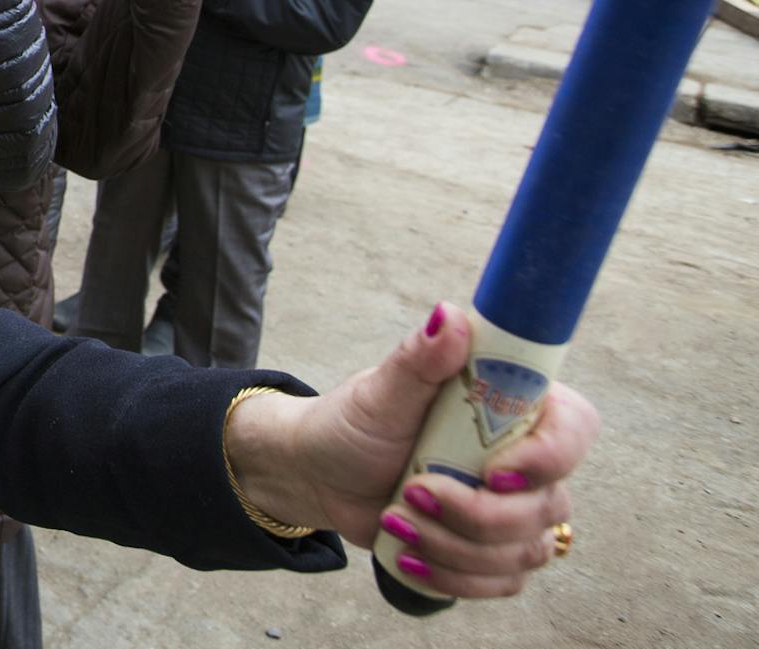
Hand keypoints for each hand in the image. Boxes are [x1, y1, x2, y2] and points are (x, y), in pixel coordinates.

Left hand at [227, 302, 598, 598]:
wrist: (322, 473)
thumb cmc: (355, 422)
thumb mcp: (381, 390)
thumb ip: (421, 357)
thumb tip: (449, 315)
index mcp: (514, 406)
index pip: (575, 428)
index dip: (548, 458)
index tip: (493, 471)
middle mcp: (527, 459)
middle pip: (547, 504)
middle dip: (475, 514)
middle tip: (410, 492)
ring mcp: (515, 509)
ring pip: (523, 550)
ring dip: (452, 545)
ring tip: (396, 519)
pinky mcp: (492, 550)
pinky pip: (501, 582)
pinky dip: (450, 576)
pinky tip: (409, 555)